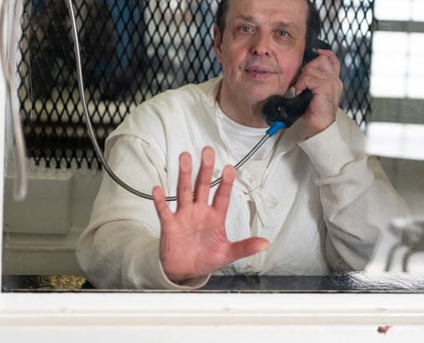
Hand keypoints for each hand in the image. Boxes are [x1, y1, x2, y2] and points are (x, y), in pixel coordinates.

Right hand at [152, 146, 270, 283]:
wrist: (184, 270)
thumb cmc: (206, 258)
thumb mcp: (227, 254)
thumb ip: (245, 247)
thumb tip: (266, 244)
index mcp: (215, 217)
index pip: (222, 197)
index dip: (226, 183)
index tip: (230, 168)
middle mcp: (200, 211)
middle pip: (203, 186)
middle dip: (205, 169)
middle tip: (208, 151)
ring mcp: (184, 215)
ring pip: (184, 191)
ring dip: (184, 175)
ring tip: (185, 157)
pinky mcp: (170, 224)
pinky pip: (164, 210)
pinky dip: (160, 200)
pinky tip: (158, 189)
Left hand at [293, 49, 341, 137]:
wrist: (318, 126)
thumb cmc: (314, 112)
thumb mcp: (313, 92)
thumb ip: (313, 79)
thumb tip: (303, 69)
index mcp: (334, 80)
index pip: (332, 59)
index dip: (323, 53)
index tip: (315, 53)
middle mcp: (335, 80)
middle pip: (321, 59)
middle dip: (308, 68)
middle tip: (302, 81)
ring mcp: (332, 83)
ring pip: (312, 68)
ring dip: (302, 79)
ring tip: (301, 89)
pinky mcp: (326, 87)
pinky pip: (308, 77)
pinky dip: (301, 84)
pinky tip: (301, 93)